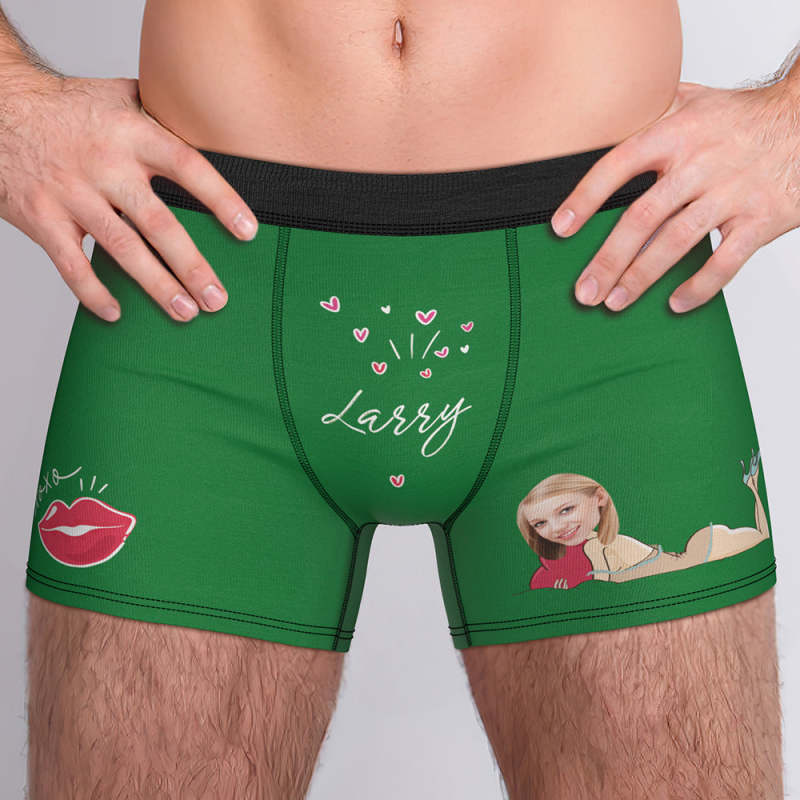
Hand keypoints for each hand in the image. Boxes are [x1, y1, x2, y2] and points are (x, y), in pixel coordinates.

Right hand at [0, 71, 259, 322]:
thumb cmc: (69, 107)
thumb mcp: (120, 97)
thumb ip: (164, 116)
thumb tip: (214, 128)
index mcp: (131, 134)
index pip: (187, 166)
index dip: (221, 199)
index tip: (249, 231)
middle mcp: (105, 165)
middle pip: (158, 223)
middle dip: (191, 266)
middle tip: (218, 299)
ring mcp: (71, 193)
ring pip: (121, 249)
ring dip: (156, 286)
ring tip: (186, 313)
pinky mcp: (41, 216)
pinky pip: (70, 263)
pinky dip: (92, 292)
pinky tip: (116, 314)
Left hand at [550, 80, 799, 312]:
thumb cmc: (744, 117)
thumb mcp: (695, 101)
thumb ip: (651, 114)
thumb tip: (605, 121)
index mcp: (676, 133)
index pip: (618, 165)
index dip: (586, 198)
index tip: (560, 229)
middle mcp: (701, 163)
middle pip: (642, 217)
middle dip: (608, 260)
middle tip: (585, 292)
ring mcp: (732, 192)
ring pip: (677, 242)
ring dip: (641, 278)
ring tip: (614, 302)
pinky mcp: (762, 218)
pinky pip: (726, 261)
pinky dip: (700, 286)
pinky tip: (675, 303)